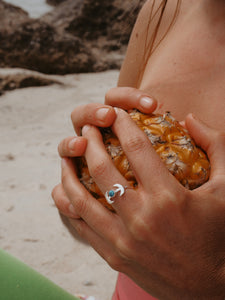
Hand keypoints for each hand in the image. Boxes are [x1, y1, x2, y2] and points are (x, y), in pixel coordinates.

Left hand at [53, 109, 224, 298]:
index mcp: (169, 197)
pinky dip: (70, 204)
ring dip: (71, 171)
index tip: (117, 114)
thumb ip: (215, 146)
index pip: (136, 147)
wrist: (213, 288)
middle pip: (102, 168)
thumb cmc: (221, 235)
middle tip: (88, 127)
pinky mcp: (114, 257)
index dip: (123, 124)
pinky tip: (67, 189)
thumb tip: (191, 119)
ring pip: (81, 198)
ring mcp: (123, 240)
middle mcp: (141, 217)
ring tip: (69, 155)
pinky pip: (82, 225)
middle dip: (91, 141)